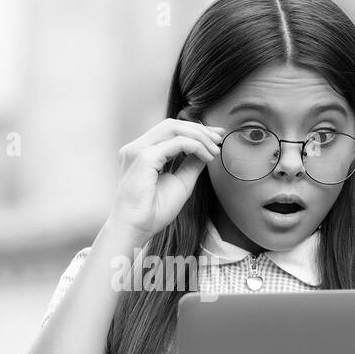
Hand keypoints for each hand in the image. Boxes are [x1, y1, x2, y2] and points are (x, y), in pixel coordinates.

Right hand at [109, 118, 225, 241]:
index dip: (194, 130)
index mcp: (141, 153)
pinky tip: (206, 157)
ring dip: (198, 136)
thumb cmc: (153, 212)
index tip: (215, 137)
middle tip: (219, 139)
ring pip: (173, 128)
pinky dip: (195, 146)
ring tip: (214, 149)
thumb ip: (191, 165)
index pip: (169, 131)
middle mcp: (136, 147)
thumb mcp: (180, 183)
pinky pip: (177, 143)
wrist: (136, 229)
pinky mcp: (144, 157)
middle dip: (198, 129)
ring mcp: (138, 150)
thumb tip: (206, 150)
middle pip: (171, 125)